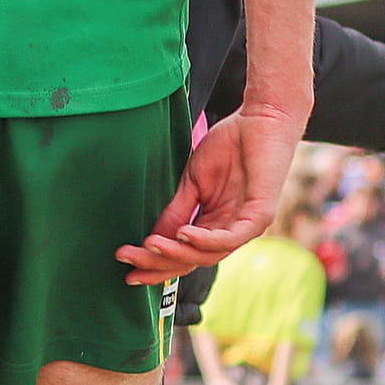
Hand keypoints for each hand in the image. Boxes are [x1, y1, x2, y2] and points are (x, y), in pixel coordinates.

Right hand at [116, 102, 304, 284]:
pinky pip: (231, 237)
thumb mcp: (193, 182)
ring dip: (177, 253)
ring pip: (210, 255)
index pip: (184, 254)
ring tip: (150, 245)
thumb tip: (150, 237)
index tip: (124, 262)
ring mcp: (248, 226)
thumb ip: (176, 211)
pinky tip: (182, 234)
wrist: (260, 120)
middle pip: (193, 261)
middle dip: (159, 264)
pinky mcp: (260, 215)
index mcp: (216, 226)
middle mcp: (232, 232)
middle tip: (129, 263)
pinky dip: (205, 240)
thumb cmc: (229, 146)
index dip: (155, 262)